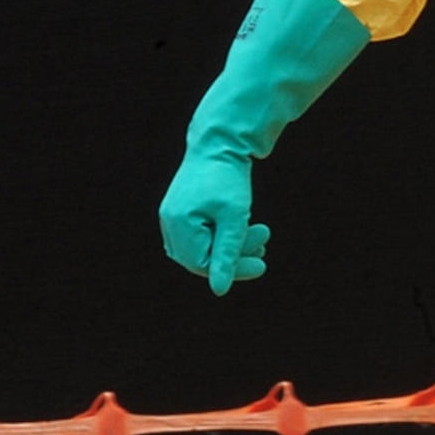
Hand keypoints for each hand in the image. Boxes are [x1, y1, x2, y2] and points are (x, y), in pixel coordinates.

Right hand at [159, 150, 270, 295]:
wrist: (220, 143)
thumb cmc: (230, 177)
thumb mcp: (235, 216)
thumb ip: (227, 253)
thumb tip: (219, 291)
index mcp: (179, 224)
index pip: (203, 266)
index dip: (233, 270)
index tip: (262, 265)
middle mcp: (169, 224)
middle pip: (202, 259)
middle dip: (236, 254)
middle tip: (265, 238)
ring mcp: (171, 219)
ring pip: (203, 249)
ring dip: (232, 246)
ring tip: (262, 233)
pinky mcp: (180, 214)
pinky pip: (201, 238)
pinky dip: (222, 237)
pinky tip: (244, 229)